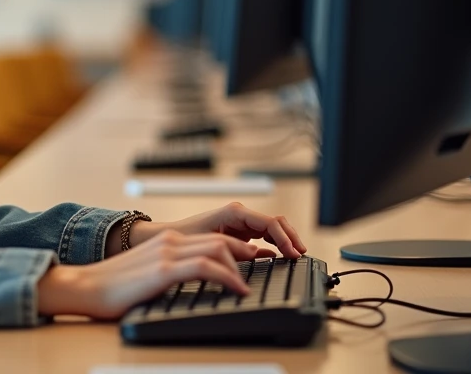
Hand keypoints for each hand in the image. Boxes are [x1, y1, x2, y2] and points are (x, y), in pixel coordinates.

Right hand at [37, 228, 260, 319]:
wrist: (85, 287)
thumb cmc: (113, 287)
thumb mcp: (149, 274)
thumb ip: (171, 272)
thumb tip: (197, 284)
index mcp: (166, 241)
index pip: (212, 238)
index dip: (238, 249)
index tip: (255, 261)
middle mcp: (169, 241)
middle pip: (221, 239)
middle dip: (248, 253)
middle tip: (265, 267)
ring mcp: (167, 253)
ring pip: (218, 249)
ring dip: (242, 265)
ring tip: (252, 282)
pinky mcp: (163, 269)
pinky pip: (206, 267)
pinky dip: (228, 276)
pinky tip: (238, 288)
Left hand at [160, 201, 306, 257]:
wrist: (169, 239)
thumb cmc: (186, 238)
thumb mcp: (212, 245)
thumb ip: (238, 251)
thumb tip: (264, 257)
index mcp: (234, 213)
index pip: (270, 222)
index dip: (285, 238)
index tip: (294, 254)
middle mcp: (240, 214)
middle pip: (276, 222)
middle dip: (291, 237)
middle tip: (301, 255)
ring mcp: (241, 222)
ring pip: (273, 227)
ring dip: (286, 240)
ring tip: (295, 255)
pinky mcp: (240, 231)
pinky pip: (264, 235)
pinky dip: (276, 243)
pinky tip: (281, 255)